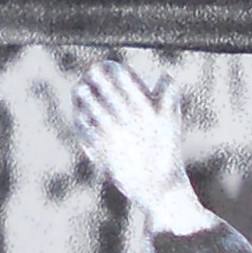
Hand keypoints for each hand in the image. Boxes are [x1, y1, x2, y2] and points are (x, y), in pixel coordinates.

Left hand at [72, 58, 198, 224]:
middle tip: (90, 71)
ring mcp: (113, 136)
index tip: (107, 65)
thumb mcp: (173, 124)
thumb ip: (169, 97)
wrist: (159, 187)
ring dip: (83, 97)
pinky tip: (78, 116)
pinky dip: (80, 120)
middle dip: (96, 78)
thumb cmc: (167, 151)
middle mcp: (128, 121)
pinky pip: (86, 131)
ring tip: (79, 89)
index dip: (113, 70)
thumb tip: (168, 75)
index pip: (125, 81)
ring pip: (92, 109)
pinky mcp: (102, 152)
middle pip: (105, 91)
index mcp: (146, 111)